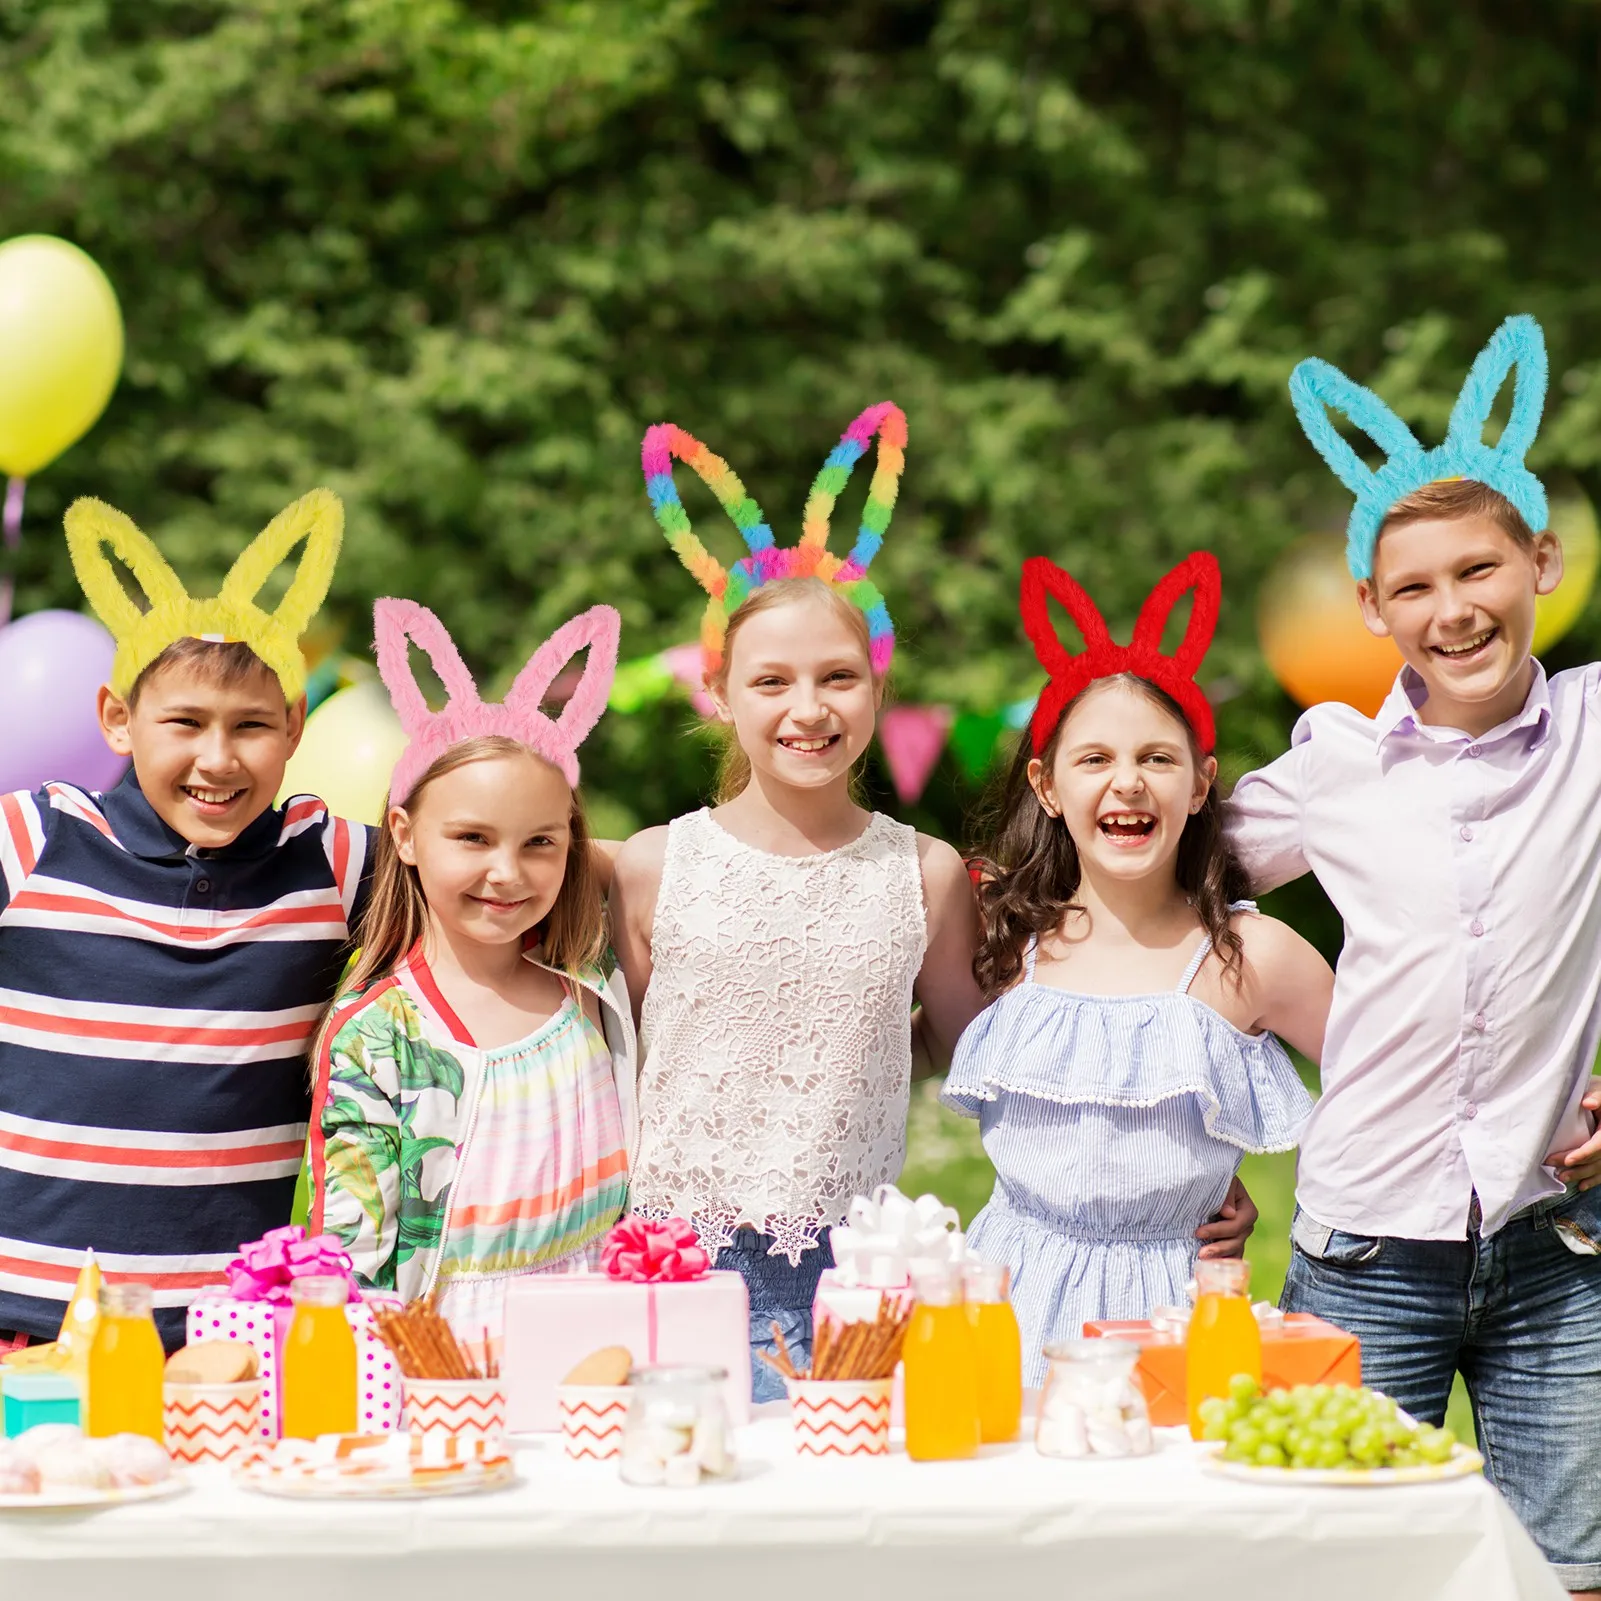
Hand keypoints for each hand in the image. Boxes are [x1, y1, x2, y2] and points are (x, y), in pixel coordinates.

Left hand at [1196, 1175, 1257, 1258]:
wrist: (1212, 1187)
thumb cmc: (1217, 1182)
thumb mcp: (1223, 1182)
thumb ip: (1226, 1195)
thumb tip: (1229, 1213)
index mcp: (1248, 1211)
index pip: (1235, 1225)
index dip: (1218, 1230)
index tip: (1198, 1232)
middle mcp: (1247, 1226)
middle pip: (1235, 1241)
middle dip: (1218, 1248)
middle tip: (1201, 1253)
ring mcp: (1241, 1237)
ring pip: (1234, 1252)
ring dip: (1220, 1258)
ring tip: (1205, 1262)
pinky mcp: (1232, 1243)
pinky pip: (1231, 1256)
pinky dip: (1223, 1262)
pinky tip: (1212, 1268)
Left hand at [1545, 1074, 1600, 1190]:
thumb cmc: (1599, 1091)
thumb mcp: (1599, 1088)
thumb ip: (1597, 1096)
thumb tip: (1587, 1103)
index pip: (1599, 1144)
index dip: (1584, 1153)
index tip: (1567, 1160)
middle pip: (1596, 1158)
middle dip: (1575, 1165)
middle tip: (1553, 1167)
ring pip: (1599, 1167)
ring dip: (1581, 1174)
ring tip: (1562, 1178)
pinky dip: (1593, 1179)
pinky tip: (1581, 1186)